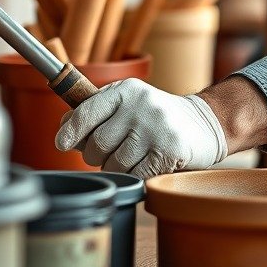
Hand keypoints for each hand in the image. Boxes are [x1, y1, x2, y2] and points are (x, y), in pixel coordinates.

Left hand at [55, 78, 227, 178]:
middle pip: (97, 144)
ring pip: (114, 164)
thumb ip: (96, 111)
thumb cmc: (156, 115)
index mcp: (126, 90)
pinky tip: (145, 165)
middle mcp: (140, 106)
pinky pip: (135, 175)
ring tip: (131, 157)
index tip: (61, 144)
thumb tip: (63, 129)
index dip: (69, 131)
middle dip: (96, 156)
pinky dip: (134, 176)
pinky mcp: (169, 150)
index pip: (86, 111)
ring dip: (117, 168)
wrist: (205, 123)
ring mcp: (156, 128)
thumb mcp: (128, 102)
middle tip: (109, 153)